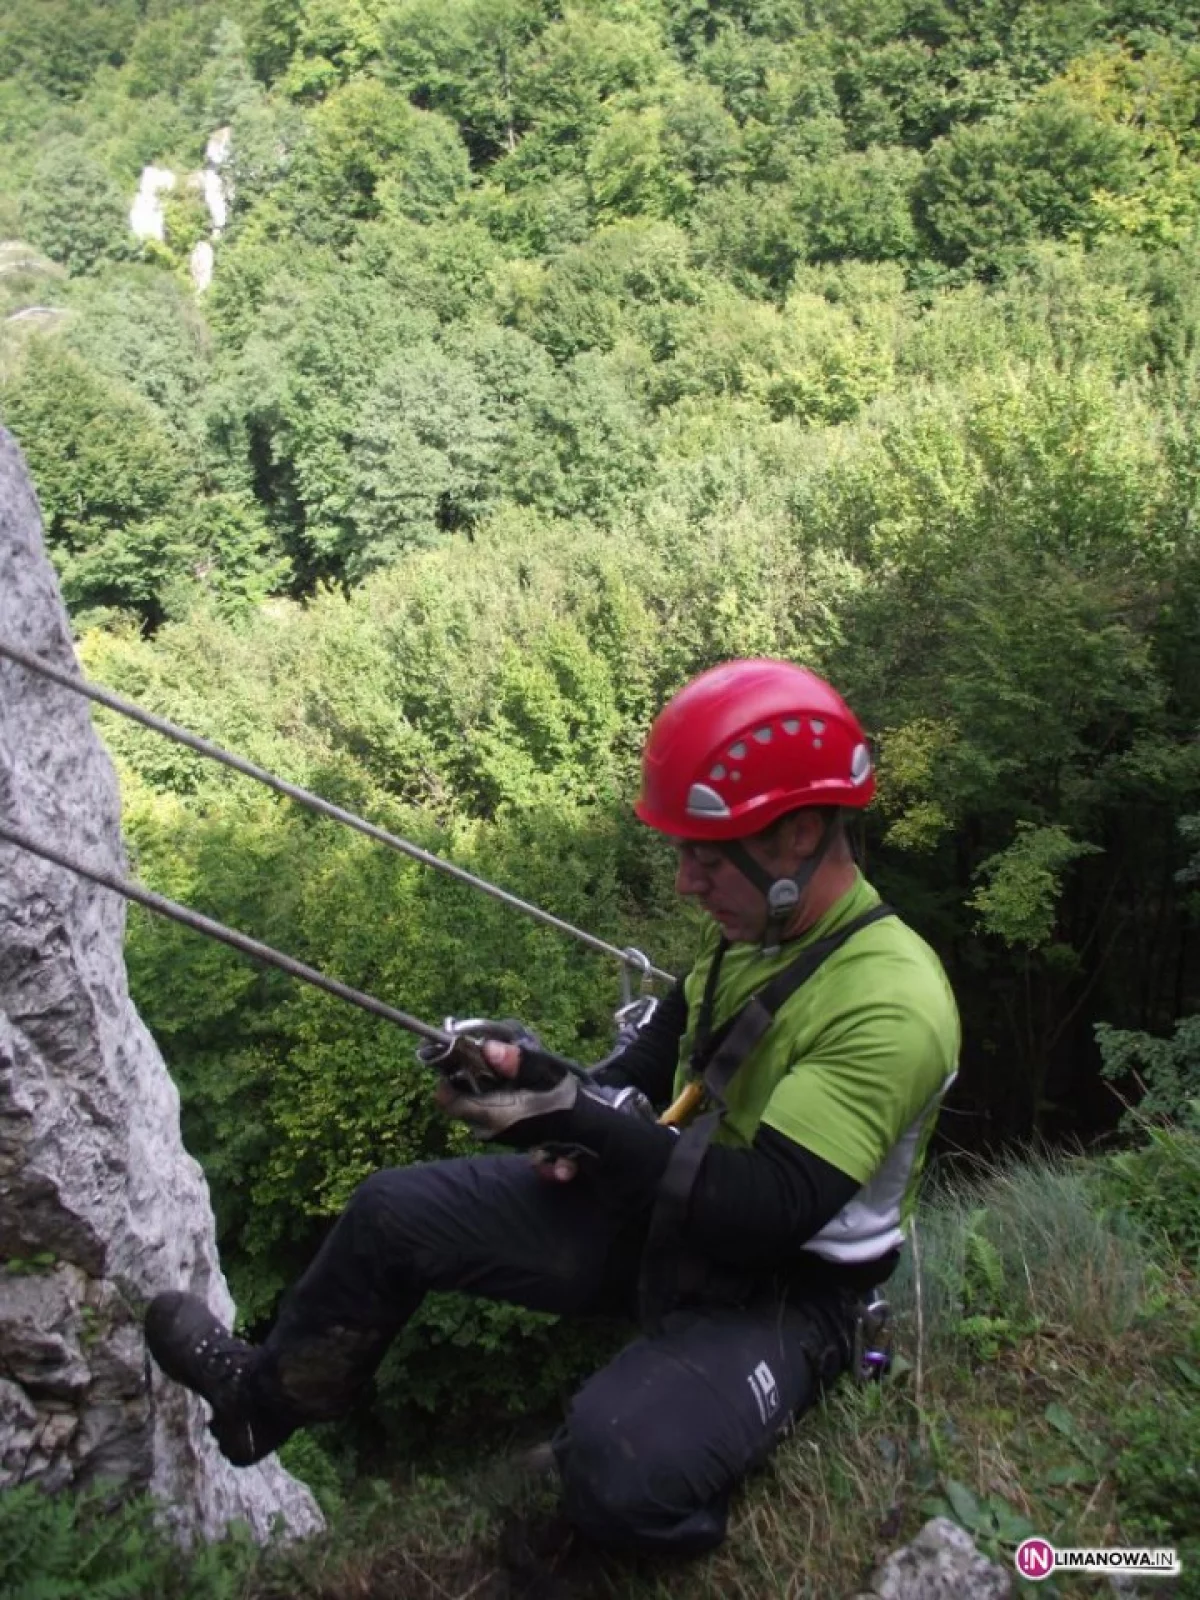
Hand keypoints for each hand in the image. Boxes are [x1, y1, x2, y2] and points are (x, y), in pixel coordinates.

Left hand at [439, 1041, 577, 1181]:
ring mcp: (496, 1135)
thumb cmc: (566, 1102)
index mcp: (491, 1114)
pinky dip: (495, 1099)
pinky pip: (488, 1114)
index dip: (449, 1075)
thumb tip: (488, 1048)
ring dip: (484, 1088)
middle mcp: (487, 1129)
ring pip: (474, 1106)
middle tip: (491, 1062)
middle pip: (460, 1100)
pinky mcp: (506, 1136)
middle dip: (470, 1079)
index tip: (461, 1057)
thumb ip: (517, 1061)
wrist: (589, 1135)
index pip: (447, 1099)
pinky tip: (515, 1091)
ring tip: (508, 1075)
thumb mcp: (546, 1073)